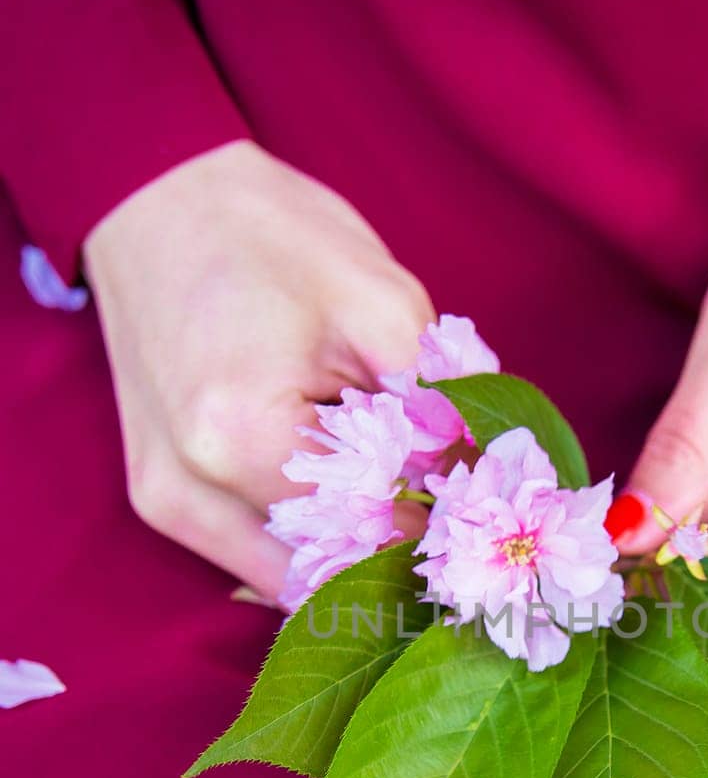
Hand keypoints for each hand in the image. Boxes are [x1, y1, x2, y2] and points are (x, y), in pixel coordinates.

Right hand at [84, 140, 432, 596]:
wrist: (157, 196)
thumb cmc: (269, 235)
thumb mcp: (381, 304)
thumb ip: (436, 407)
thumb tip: (481, 484)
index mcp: (243, 441)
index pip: (368, 533)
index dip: (435, 527)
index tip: (476, 506)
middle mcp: (192, 492)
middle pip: (322, 574)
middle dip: (390, 552)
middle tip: (443, 512)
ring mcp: (166, 503)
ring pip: (283, 581)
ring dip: (345, 558)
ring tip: (394, 504)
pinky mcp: (157, 497)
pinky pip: (245, 557)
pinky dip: (300, 545)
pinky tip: (341, 504)